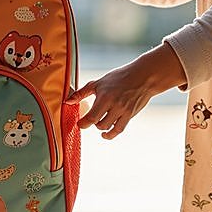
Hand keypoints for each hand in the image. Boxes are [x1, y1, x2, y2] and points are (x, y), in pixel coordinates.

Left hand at [67, 43, 186, 138]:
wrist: (143, 77)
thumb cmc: (120, 77)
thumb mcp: (99, 82)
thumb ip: (82, 92)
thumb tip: (68, 101)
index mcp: (105, 97)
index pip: (91, 117)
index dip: (83, 123)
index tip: (80, 123)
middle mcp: (115, 105)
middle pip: (99, 124)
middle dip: (92, 123)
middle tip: (89, 119)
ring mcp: (124, 111)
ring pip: (108, 127)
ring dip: (100, 127)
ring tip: (99, 121)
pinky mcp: (130, 115)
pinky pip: (119, 129)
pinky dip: (111, 134)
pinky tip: (105, 134)